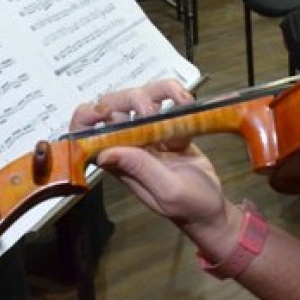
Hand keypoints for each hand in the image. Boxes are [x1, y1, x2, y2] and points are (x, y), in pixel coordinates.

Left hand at [70, 80, 226, 229]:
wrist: (213, 206)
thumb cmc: (189, 206)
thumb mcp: (166, 191)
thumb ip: (140, 168)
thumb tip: (104, 152)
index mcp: (119, 163)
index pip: (86, 136)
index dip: (86, 117)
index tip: (103, 110)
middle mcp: (128, 145)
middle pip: (113, 106)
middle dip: (132, 99)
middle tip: (153, 110)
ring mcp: (148, 134)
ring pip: (141, 97)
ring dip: (159, 92)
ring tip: (181, 102)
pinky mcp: (168, 127)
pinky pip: (166, 101)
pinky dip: (178, 97)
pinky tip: (189, 107)